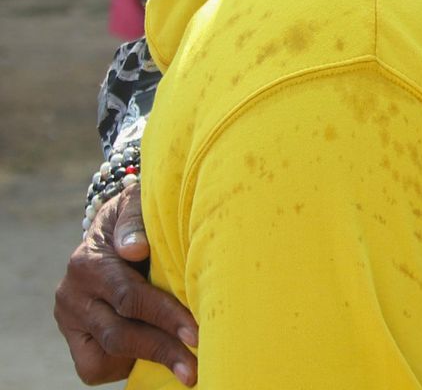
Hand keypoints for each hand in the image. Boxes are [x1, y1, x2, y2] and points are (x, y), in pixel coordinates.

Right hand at [53, 182, 198, 385]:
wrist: (112, 230)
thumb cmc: (137, 218)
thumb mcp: (136, 206)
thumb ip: (135, 222)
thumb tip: (135, 248)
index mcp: (88, 262)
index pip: (129, 298)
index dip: (164, 317)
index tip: (195, 334)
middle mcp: (73, 294)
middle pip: (118, 334)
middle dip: (161, 351)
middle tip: (195, 369)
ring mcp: (70, 319)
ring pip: (105, 355)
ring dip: (147, 362)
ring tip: (185, 365)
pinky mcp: (74, 337)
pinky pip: (94, 366)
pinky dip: (125, 364)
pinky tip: (154, 350)